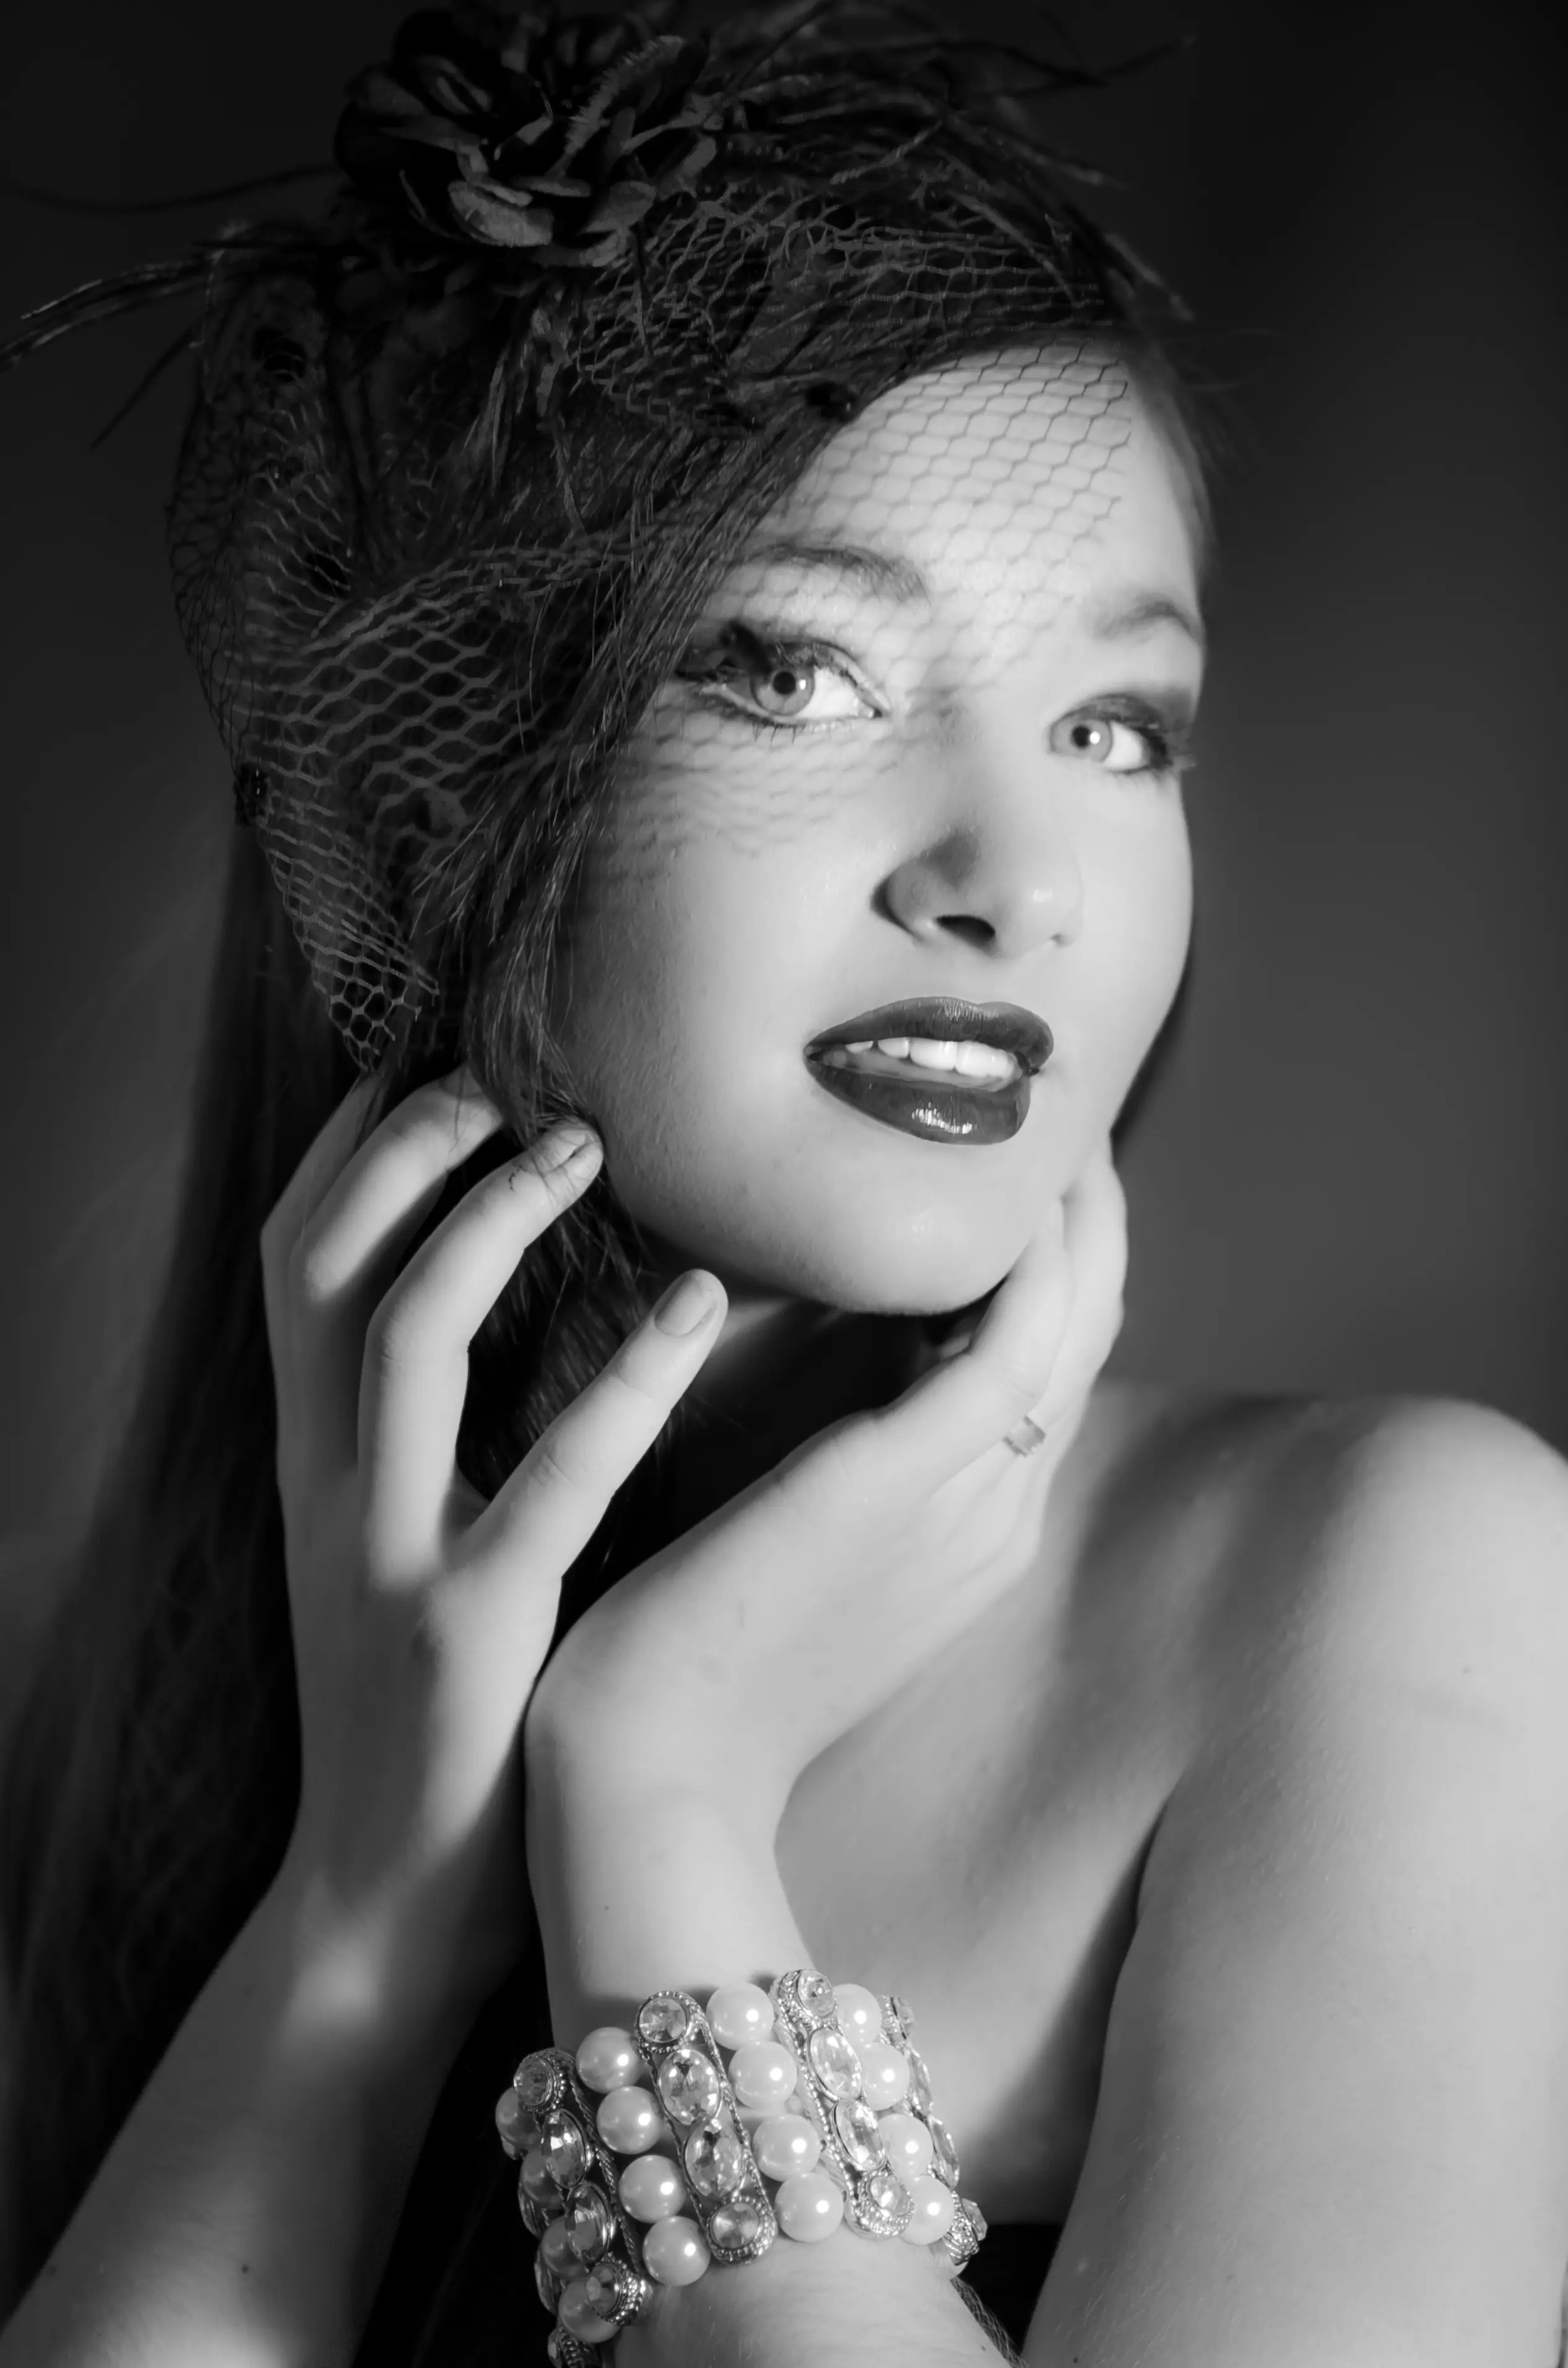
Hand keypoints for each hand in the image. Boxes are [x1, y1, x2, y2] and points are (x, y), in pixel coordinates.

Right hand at [259, 1069, 726, 2004]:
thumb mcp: (405, 1552)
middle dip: (391, 1151)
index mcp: (323, 1467)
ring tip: (577, 1143)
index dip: (348, 1151)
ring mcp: (388, 1557)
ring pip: (394, 1341)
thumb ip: (432, 1443)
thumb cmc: (433, 1716)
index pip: (297, 1267)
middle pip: (313, 1269)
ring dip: (478, 1224)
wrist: (378, 1913)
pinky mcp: (467, 1632)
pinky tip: (695, 1306)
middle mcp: (331, 1491)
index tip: (425, 1058)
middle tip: (495, 1073)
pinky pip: (543, 1482)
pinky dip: (617, 1382)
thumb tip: (508, 1314)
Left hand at [527, 1141, 1126, 1831]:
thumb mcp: (784, 1544)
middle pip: (1086, 1335)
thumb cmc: (683, 1656)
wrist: (647, 1778)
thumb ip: (826, 1461)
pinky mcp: (900, 1480)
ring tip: (1053, 1115)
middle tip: (1065, 1116)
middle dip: (1091, 1222)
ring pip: (1072, 1323)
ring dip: (1076, 1212)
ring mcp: (961, 1499)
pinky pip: (1011, 1340)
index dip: (1061, 1265)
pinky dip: (1031, 1255)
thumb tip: (811, 1365)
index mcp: (966, 1526)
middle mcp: (991, 1510)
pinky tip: (1013, 1182)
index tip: (1031, 1173)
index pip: (1046, 1369)